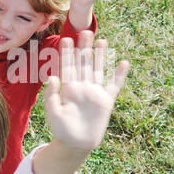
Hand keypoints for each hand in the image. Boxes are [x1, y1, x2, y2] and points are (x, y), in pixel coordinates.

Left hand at [41, 31, 127, 151]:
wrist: (76, 144)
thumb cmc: (61, 130)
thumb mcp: (52, 113)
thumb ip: (51, 96)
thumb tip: (52, 77)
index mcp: (68, 89)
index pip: (67, 67)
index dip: (67, 53)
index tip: (66, 38)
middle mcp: (82, 87)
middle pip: (83, 63)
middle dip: (84, 47)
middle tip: (85, 29)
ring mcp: (95, 92)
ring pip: (98, 69)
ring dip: (101, 56)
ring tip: (102, 40)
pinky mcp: (106, 101)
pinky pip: (114, 85)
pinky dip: (119, 75)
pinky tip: (123, 62)